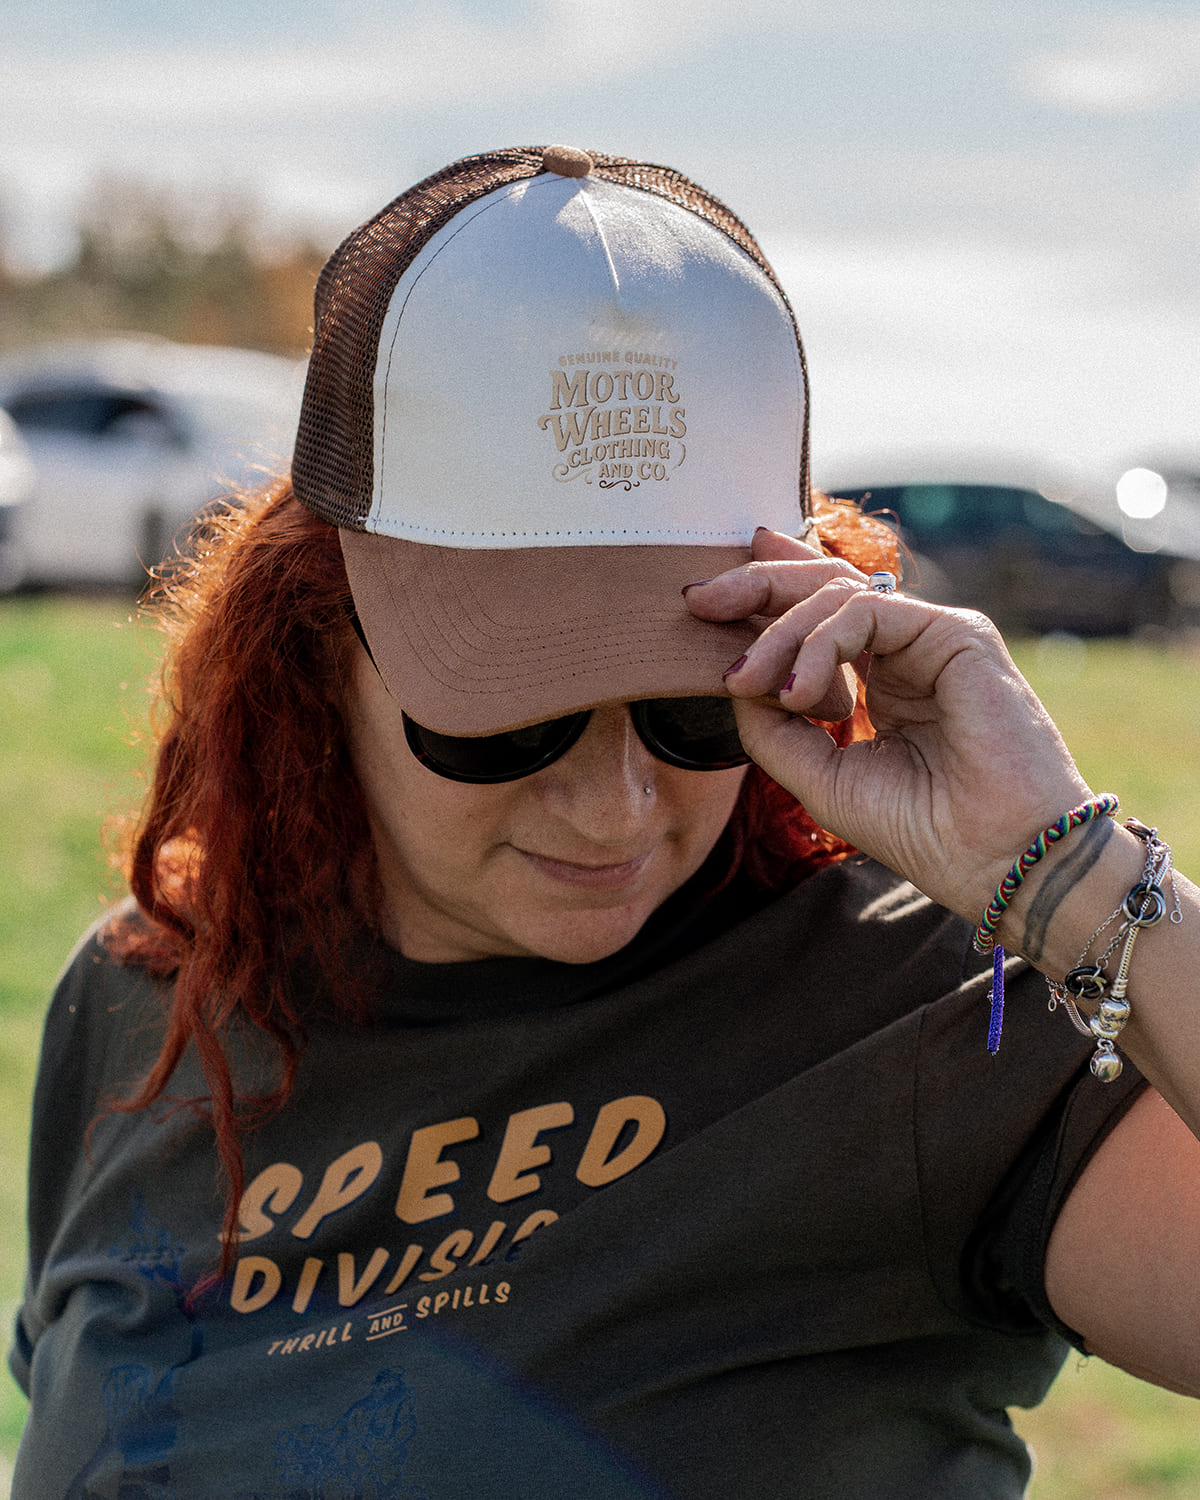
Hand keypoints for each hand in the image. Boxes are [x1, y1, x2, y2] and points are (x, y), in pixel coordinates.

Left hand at [684, 528, 1091, 921]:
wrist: (995, 860)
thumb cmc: (921, 829)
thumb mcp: (819, 777)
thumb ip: (774, 728)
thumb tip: (735, 681)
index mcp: (881, 678)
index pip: (819, 614)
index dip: (767, 591)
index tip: (706, 595)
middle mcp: (907, 650)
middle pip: (824, 586)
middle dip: (755, 587)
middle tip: (699, 599)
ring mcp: (933, 638)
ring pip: (838, 593)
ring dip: (778, 633)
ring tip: (747, 682)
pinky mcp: (957, 634)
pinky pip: (869, 611)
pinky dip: (822, 644)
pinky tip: (799, 692)